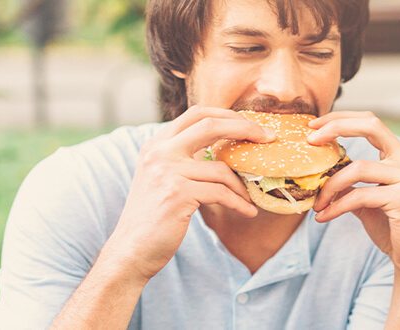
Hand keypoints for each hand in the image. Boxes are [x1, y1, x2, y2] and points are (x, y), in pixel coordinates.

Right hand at [100, 106, 273, 280]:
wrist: (131, 250)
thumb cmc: (155, 217)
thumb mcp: (163, 178)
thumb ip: (184, 158)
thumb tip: (227, 148)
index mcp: (157, 144)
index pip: (198, 113)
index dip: (229, 115)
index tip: (253, 126)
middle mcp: (159, 152)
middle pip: (211, 125)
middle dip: (245, 128)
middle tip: (268, 138)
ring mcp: (166, 172)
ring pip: (221, 169)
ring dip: (242, 186)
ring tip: (250, 198)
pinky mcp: (177, 194)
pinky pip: (221, 194)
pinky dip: (239, 204)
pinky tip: (248, 211)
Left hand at [308, 111, 399, 277]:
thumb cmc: (392, 228)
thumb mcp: (367, 200)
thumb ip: (351, 184)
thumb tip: (319, 173)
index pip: (371, 122)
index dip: (342, 119)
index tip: (314, 126)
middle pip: (371, 126)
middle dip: (337, 127)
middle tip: (309, 141)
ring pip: (358, 168)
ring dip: (329, 186)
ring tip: (316, 204)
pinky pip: (360, 196)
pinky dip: (336, 206)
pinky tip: (323, 218)